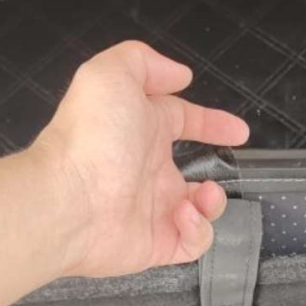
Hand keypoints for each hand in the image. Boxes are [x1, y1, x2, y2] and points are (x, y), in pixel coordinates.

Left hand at [32, 41, 249, 277]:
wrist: (68, 200)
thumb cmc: (89, 138)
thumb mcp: (111, 73)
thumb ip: (145, 62)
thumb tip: (177, 74)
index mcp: (139, 129)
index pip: (181, 120)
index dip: (210, 122)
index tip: (237, 130)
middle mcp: (145, 169)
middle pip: (194, 169)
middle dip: (218, 169)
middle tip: (228, 166)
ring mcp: (152, 208)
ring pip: (200, 209)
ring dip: (214, 201)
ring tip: (204, 194)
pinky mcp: (156, 243)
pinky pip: (193, 242)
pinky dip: (199, 229)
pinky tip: (184, 215)